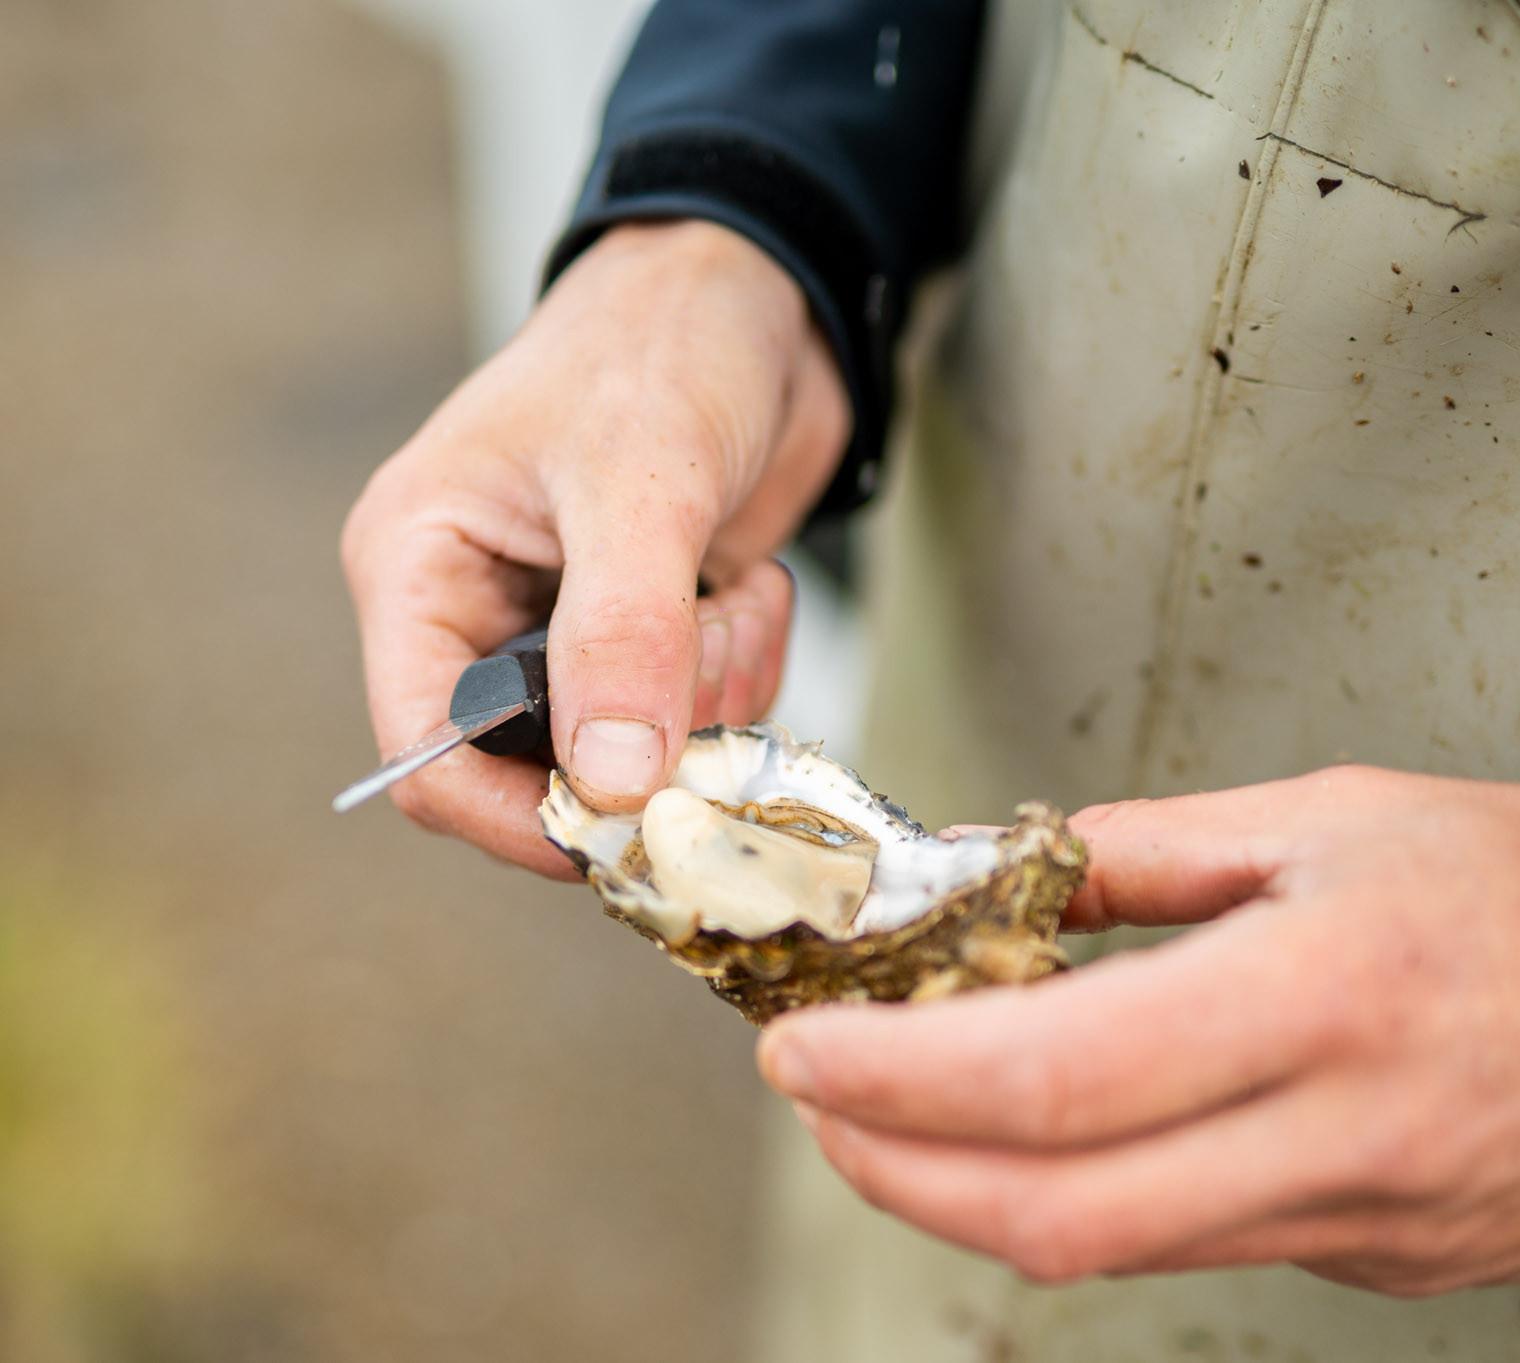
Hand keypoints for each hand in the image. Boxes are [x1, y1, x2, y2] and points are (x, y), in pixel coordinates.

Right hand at [341, 221, 849, 875]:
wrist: (765, 296)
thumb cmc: (664, 344)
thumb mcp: (641, 483)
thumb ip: (623, 635)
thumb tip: (609, 784)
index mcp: (417, 568)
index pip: (424, 753)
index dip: (515, 815)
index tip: (621, 832)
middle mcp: (480, 613)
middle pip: (541, 769)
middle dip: (642, 742)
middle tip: (706, 651)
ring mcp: (571, 630)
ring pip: (640, 754)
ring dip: (712, 690)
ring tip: (726, 584)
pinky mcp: (651, 633)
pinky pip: (704, 715)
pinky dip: (744, 661)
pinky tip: (745, 577)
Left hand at [757, 768, 1519, 1292]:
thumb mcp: (1331, 818)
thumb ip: (1140, 857)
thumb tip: (990, 871)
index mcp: (1318, 996)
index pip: (1050, 1080)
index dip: (895, 1078)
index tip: (804, 1046)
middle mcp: (1337, 1137)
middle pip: (1052, 1218)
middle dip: (894, 1170)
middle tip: (821, 1101)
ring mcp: (1365, 1226)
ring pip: (1116, 1249)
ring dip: (978, 1188)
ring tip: (914, 1104)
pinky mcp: (1387, 1265)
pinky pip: (1205, 1243)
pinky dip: (1103, 1194)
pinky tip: (1077, 1126)